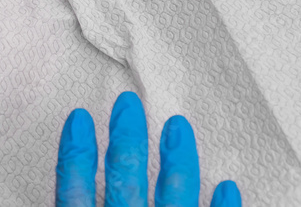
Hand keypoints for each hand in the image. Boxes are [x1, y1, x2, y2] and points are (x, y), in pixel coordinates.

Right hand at [56, 92, 240, 206]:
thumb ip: (80, 203)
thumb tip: (77, 189)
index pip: (73, 190)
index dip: (75, 153)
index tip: (79, 118)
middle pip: (124, 177)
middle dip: (127, 136)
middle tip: (129, 103)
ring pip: (172, 195)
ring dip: (177, 159)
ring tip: (179, 125)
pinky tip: (228, 186)